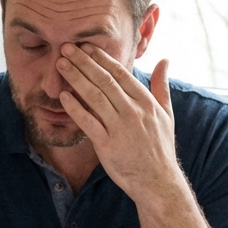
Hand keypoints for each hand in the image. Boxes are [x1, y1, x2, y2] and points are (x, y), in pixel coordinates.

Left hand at [56, 44, 181, 203]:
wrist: (157, 181)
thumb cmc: (160, 148)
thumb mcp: (166, 114)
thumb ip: (162, 86)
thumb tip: (165, 60)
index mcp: (146, 102)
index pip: (120, 73)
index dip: (101, 58)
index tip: (86, 46)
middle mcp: (133, 111)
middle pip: (104, 80)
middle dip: (84, 62)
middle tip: (66, 47)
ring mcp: (120, 128)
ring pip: (95, 97)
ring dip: (76, 78)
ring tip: (61, 65)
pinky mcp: (107, 146)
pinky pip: (88, 123)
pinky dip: (75, 108)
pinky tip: (62, 96)